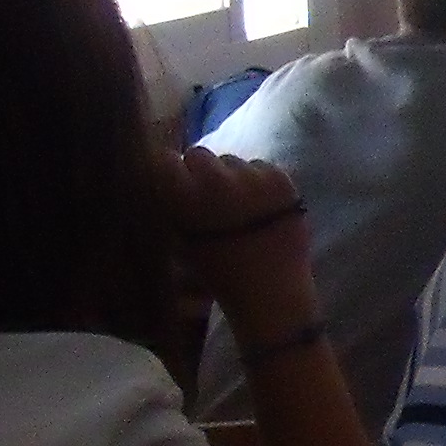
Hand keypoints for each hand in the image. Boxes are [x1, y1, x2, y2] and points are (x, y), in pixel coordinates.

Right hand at [160, 148, 322, 348]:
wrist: (270, 292)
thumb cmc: (217, 270)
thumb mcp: (178, 236)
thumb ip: (171, 200)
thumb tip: (164, 164)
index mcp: (183, 195)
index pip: (164, 159)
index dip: (169, 171)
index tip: (175, 183)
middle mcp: (216, 179)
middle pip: (199, 153)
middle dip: (200, 171)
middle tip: (208, 196)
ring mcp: (252, 177)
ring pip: (231, 160)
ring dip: (230, 175)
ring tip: (238, 205)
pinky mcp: (281, 180)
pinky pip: (260, 166)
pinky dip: (257, 180)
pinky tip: (260, 206)